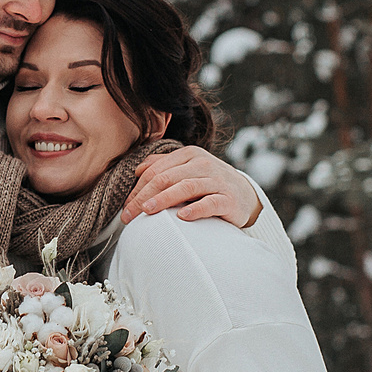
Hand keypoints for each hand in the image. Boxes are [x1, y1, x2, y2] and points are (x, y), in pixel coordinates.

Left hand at [124, 146, 262, 227]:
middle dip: (143, 197)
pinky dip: (195, 209)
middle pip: (166, 178)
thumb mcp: (188, 170)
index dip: (137, 189)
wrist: (246, 196)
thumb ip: (163, 166)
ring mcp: (217, 181)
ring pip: (185, 187)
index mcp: (189, 155)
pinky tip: (182, 217)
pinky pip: (210, 203)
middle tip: (128, 216)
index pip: (156, 170)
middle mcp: (202, 164)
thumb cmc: (210, 184)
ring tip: (146, 211)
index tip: (125, 207)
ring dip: (163, 200)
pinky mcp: (229, 199)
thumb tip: (138, 169)